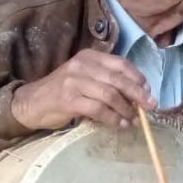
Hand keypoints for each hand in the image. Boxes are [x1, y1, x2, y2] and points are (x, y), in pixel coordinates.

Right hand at [11, 49, 156, 130]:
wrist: (32, 102)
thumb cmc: (63, 91)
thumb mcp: (85, 78)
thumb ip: (107, 82)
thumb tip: (138, 96)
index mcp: (89, 57)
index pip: (120, 64)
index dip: (137, 78)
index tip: (148, 91)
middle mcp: (82, 65)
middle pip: (118, 79)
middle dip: (138, 94)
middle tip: (150, 106)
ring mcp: (74, 81)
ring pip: (110, 95)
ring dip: (126, 110)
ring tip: (133, 120)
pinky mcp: (69, 99)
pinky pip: (98, 109)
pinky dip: (113, 118)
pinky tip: (119, 125)